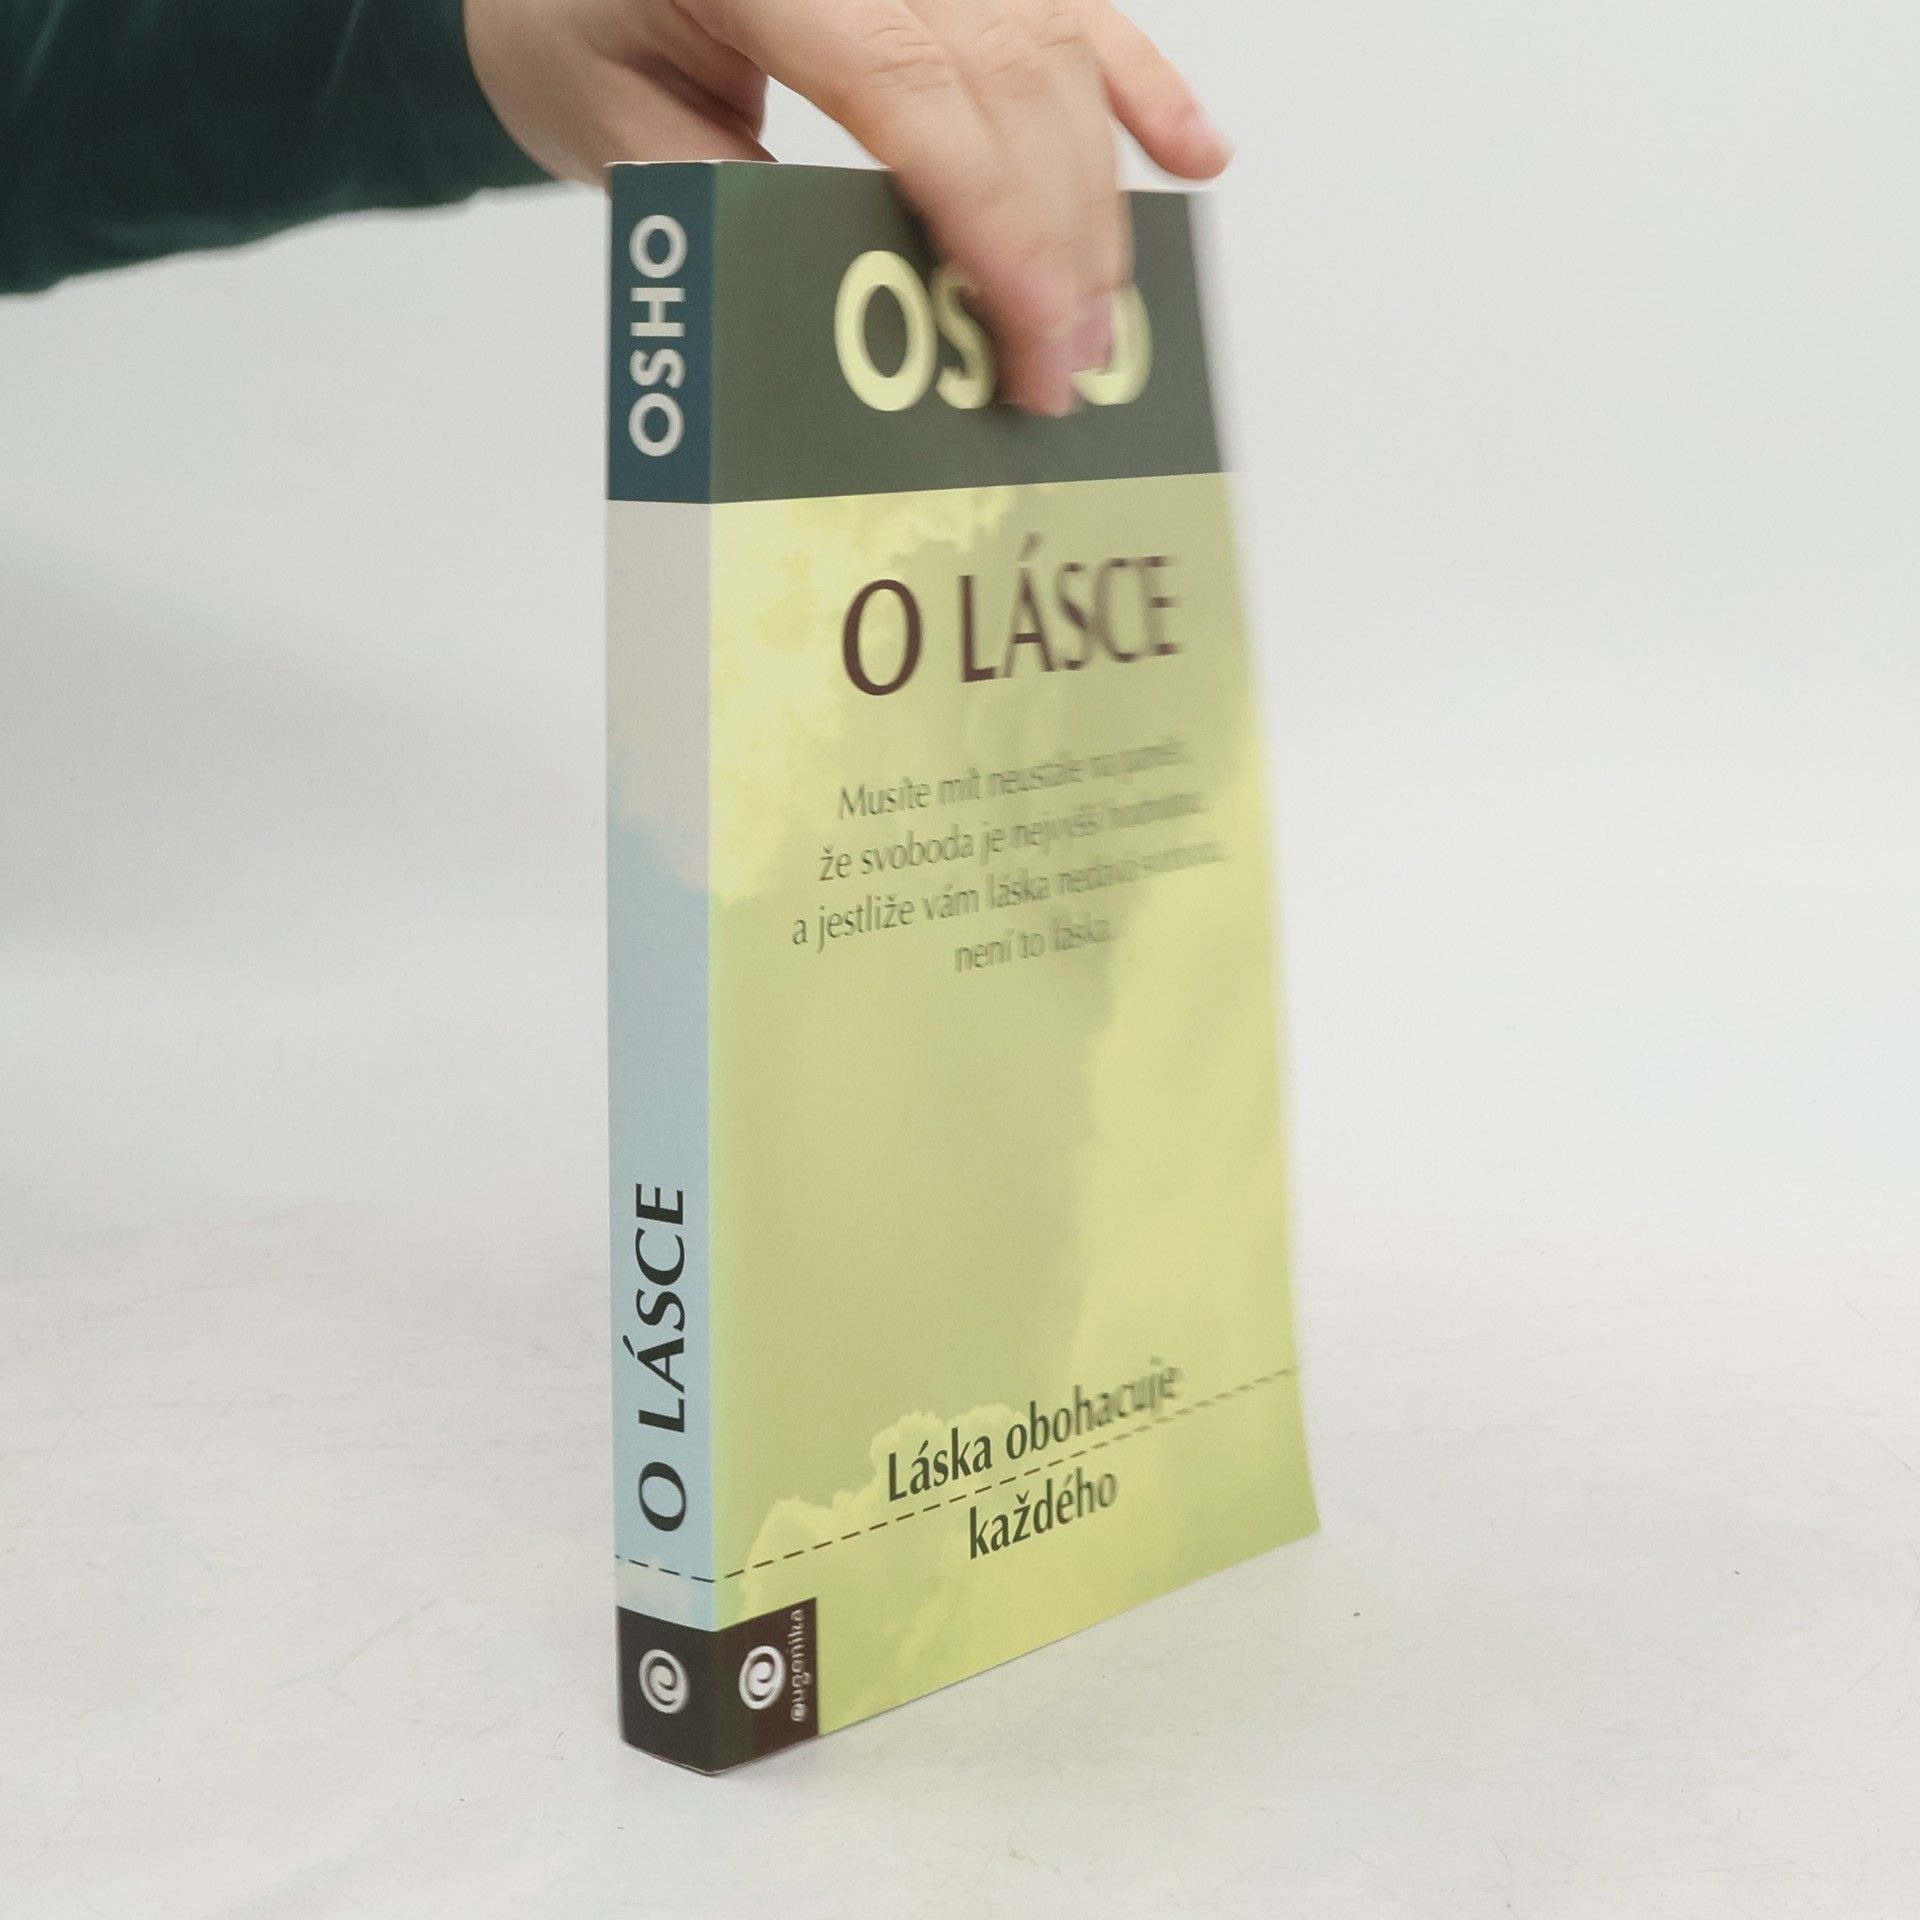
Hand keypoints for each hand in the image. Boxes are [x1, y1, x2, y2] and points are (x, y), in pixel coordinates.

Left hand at [463, 0, 1229, 413]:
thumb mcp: (608, 122)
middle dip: (1054, 235)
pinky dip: (1138, 85)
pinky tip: (1193, 156)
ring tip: (1102, 316)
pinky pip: (1072, 9)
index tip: (1028, 327)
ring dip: (1096, 194)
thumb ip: (722, 200)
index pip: (911, 83)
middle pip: (1009, 72)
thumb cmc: (573, 20)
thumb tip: (856, 304)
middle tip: (1063, 367)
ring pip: (1056, 50)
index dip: (989, 214)